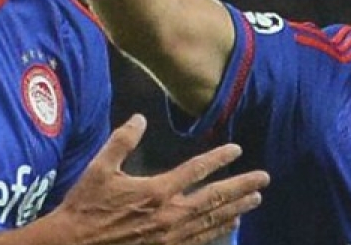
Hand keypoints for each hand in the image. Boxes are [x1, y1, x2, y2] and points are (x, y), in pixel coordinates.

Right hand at [48, 114, 267, 244]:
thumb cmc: (86, 206)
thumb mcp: (99, 168)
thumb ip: (122, 141)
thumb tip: (140, 118)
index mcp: (157, 191)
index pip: (196, 170)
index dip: (219, 159)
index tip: (237, 149)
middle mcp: (171, 215)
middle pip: (215, 198)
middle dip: (241, 187)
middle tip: (264, 179)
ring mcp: (172, 237)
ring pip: (213, 221)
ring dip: (236, 210)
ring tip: (255, 200)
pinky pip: (201, 241)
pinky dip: (219, 231)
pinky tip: (230, 226)